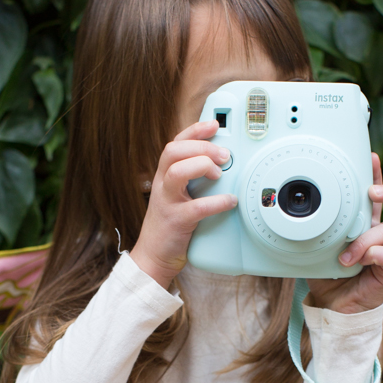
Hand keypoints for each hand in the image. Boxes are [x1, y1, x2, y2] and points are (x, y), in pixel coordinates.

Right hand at [130, 120, 236, 287]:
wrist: (153, 257)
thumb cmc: (170, 225)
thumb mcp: (178, 196)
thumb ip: (193, 180)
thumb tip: (223, 166)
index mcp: (164, 176)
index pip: (175, 143)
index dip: (194, 131)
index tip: (214, 125)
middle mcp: (162, 185)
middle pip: (173, 151)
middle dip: (201, 147)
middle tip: (223, 155)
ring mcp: (167, 202)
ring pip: (177, 172)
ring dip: (202, 167)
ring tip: (219, 174)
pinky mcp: (176, 221)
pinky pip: (197, 207)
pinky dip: (217, 202)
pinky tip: (229, 201)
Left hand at [305, 153, 382, 313]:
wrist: (333, 308)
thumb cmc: (328, 277)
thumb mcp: (318, 246)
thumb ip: (317, 229)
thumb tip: (298, 212)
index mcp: (366, 227)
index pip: (378, 197)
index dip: (377, 175)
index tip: (370, 157)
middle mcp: (381, 237)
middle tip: (372, 191)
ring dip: (365, 238)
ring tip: (345, 254)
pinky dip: (371, 254)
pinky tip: (354, 262)